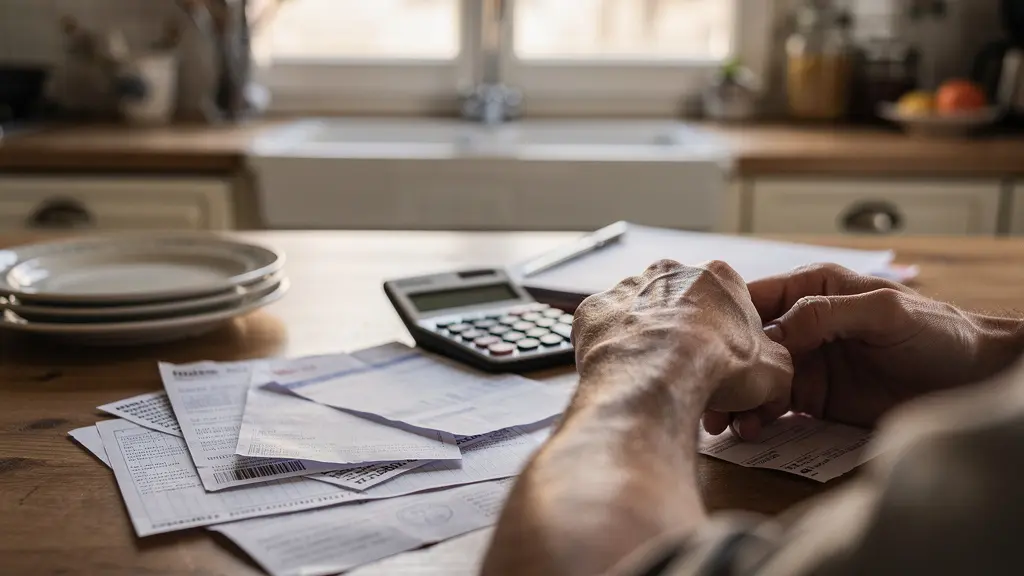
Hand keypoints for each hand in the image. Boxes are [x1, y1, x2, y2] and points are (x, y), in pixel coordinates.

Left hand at [571, 259, 791, 414]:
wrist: (656, 377)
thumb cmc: (717, 367)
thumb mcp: (775, 374)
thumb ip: (775, 371)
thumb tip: (771, 389)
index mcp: (717, 276)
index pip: (727, 305)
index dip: (728, 341)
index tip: (724, 368)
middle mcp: (669, 272)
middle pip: (681, 307)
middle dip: (686, 338)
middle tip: (689, 377)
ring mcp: (627, 288)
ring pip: (640, 316)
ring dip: (648, 341)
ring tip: (654, 380)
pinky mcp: (593, 310)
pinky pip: (605, 331)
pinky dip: (613, 350)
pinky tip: (624, 374)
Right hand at [703, 264, 1023, 438]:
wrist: (974, 378)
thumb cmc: (938, 331)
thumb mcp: (883, 311)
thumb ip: (826, 313)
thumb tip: (775, 330)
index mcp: (814, 289)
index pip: (756, 297)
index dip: (726, 318)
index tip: (704, 344)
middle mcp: (803, 325)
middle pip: (747, 344)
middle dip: (725, 368)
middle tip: (710, 396)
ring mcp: (808, 363)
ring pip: (756, 378)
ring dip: (737, 398)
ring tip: (725, 423)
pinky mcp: (816, 398)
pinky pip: (776, 407)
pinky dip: (758, 418)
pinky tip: (750, 431)